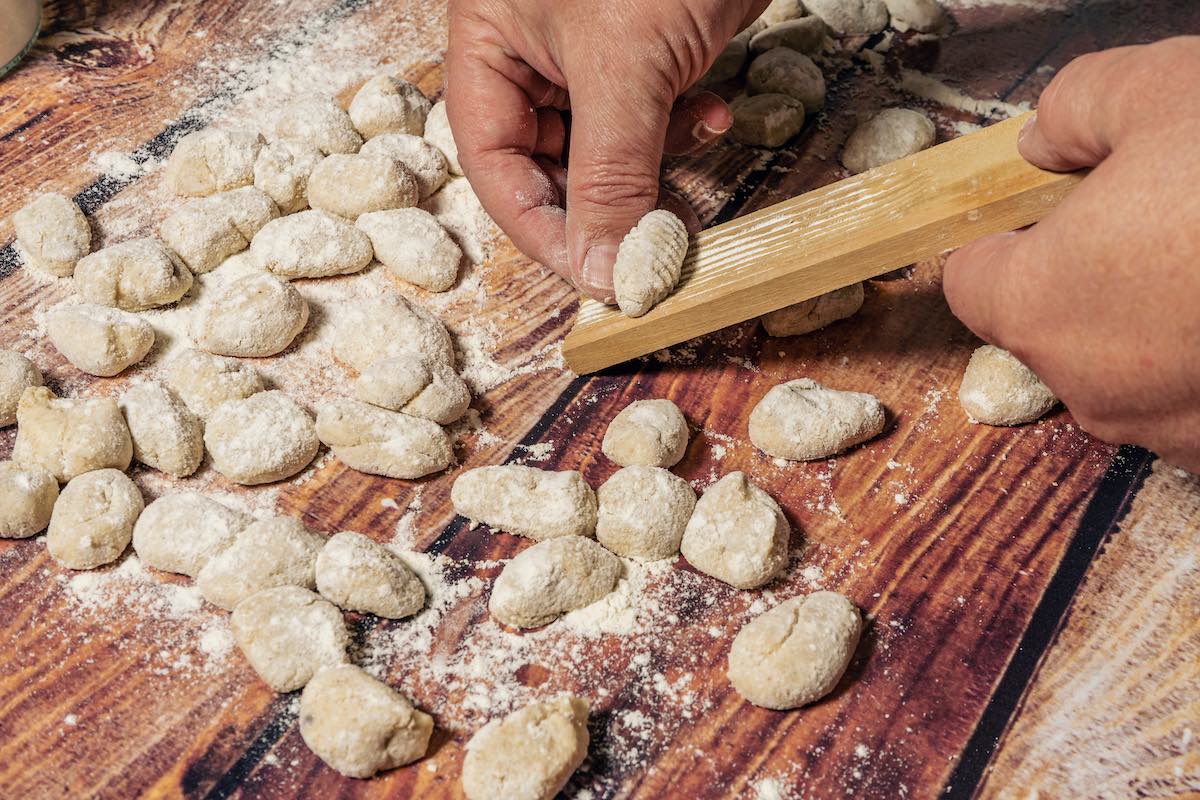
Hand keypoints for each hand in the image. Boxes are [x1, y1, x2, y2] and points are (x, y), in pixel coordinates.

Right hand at [445, 0, 767, 300]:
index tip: (593, 275)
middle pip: (548, 164)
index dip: (541, 227)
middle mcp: (533, 54)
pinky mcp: (649, 50)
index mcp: (490, 46)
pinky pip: (651, 118)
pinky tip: (715, 120)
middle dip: (602, 206)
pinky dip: (683, 133)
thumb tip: (604, 269)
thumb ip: (611, 172)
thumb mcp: (624, 65)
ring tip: (689, 175)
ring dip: (651, 174)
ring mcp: (593, 53)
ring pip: (605, 148)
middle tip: (650, 245)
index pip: (496, 165)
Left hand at [943, 37, 1199, 469]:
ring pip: (1132, 363)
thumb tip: (1042, 143)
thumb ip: (1072, 110)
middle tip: (1160, 211)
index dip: (1001, 234)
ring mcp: (1170, 431)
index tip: (1043, 203)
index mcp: (1040, 304)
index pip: (973, 280)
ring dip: (1161, 317)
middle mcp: (1091, 386)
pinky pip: (1197, 392)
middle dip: (1089, 270)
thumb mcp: (1161, 89)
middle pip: (1054, 324)